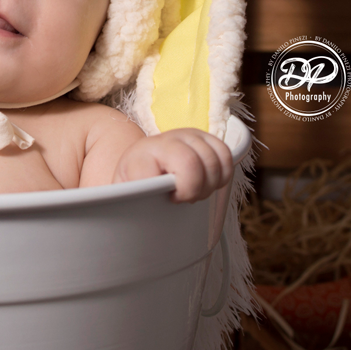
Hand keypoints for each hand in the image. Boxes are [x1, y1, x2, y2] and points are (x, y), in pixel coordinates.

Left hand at [111, 128, 232, 201]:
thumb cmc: (134, 184)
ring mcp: (186, 136)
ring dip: (209, 184)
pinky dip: (222, 174)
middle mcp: (165, 140)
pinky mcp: (204, 138)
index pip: (168, 169)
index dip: (179, 190)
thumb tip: (138, 214)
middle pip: (193, 164)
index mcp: (142, 155)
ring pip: (213, 160)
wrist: (139, 164)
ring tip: (193, 192)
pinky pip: (225, 154)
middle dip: (194, 189)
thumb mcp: (125, 196)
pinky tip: (208, 183)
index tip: (171, 199)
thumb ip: (130, 202)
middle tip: (183, 198)